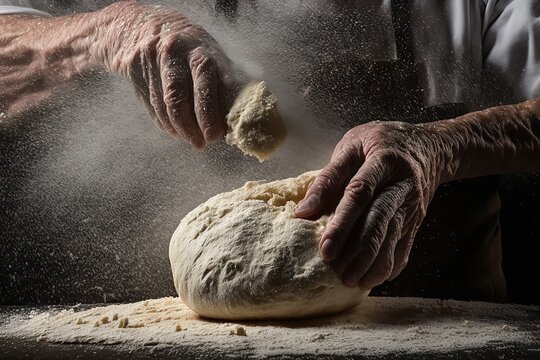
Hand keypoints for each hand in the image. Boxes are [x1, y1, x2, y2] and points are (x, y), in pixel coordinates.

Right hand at [93, 1, 238, 147]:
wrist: (145, 27)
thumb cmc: (189, 47)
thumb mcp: (210, 54)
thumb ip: (225, 80)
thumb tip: (241, 114)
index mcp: (197, 50)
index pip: (203, 82)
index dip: (208, 112)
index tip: (214, 135)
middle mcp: (171, 55)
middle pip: (177, 98)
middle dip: (190, 127)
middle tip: (202, 143)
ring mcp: (150, 64)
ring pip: (163, 107)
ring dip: (179, 130)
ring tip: (193, 140)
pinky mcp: (134, 74)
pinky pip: (152, 108)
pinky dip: (166, 125)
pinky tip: (177, 130)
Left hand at [295, 121, 448, 289]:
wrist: (429, 147)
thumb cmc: (382, 142)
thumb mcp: (352, 145)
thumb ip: (328, 177)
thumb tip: (303, 210)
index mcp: (383, 161)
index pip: (360, 194)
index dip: (341, 223)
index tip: (324, 247)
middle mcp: (401, 186)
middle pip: (378, 222)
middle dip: (355, 250)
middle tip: (334, 270)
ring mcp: (412, 207)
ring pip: (392, 240)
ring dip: (371, 264)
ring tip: (349, 280)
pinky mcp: (417, 222)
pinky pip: (405, 249)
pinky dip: (388, 267)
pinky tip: (371, 278)